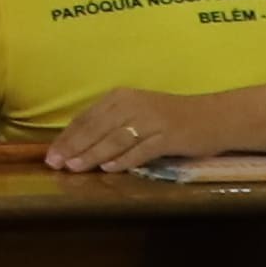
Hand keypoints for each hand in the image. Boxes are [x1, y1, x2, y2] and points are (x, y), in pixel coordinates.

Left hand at [38, 88, 234, 175]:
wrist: (215, 116)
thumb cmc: (171, 117)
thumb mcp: (136, 114)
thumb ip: (110, 125)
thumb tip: (76, 145)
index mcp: (121, 97)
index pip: (86, 118)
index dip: (67, 137)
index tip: (50, 154)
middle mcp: (134, 105)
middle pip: (97, 128)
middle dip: (74, 147)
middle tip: (56, 164)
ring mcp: (153, 120)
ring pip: (116, 139)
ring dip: (93, 154)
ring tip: (76, 168)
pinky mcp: (170, 136)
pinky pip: (142, 149)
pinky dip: (124, 159)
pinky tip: (110, 168)